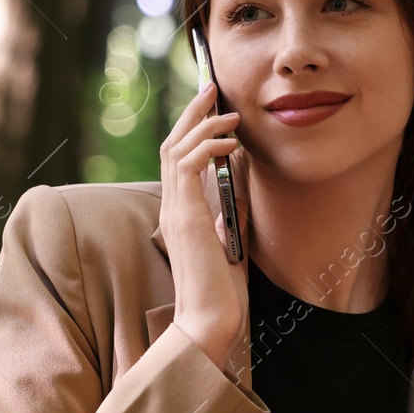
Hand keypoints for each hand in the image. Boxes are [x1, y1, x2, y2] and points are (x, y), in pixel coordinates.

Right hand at [159, 81, 248, 370]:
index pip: (180, 162)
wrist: (211, 324)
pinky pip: (189, 166)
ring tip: (223, 106)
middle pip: (173, 145)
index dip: (194, 131)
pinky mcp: (185, 217)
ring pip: (177, 149)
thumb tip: (240, 182)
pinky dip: (207, 146)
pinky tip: (229, 140)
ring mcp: (176, 212)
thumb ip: (231, 212)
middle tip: (212, 88)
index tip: (214, 110)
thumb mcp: (232, 244)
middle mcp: (173, 209)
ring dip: (201, 122)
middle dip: (193, 113)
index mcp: (182, 215)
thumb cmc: (222, 295)